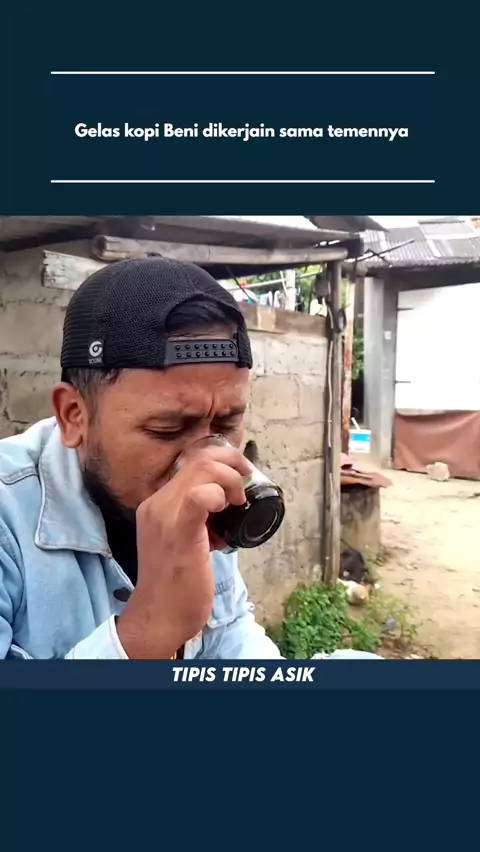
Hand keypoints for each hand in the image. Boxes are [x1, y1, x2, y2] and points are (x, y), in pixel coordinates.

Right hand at [116, 444, 251, 658]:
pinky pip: (199, 497)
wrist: (159, 618)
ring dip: (231, 479)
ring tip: (237, 502)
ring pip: (202, 469)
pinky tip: (227, 509)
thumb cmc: (176, 585)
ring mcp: (164, 517)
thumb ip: (196, 519)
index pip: (191, 463)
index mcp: (156, 504)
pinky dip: (219, 494)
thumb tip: (224, 505)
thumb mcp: (182, 541)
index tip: (239, 481)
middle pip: (199, 460)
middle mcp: (156, 505)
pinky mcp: (179, 533)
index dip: (221, 463)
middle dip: (233, 464)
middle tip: (245, 487)